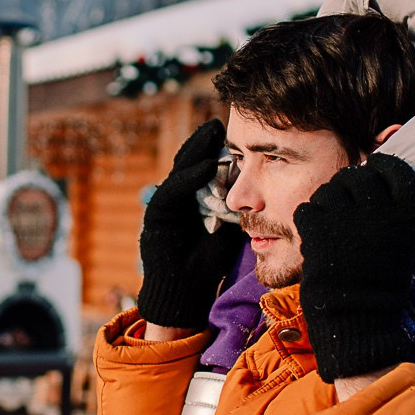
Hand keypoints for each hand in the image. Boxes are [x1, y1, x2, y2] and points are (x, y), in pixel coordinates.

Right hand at [136, 119, 247, 330]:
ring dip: (195, 151)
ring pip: (179, 171)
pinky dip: (187, 178)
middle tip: (219, 122)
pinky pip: (172, 192)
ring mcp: (164, 206)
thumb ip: (236, 206)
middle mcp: (176, 198)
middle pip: (189, 162)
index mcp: (192, 198)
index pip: (202, 167)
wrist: (185, 292)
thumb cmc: (208, 262)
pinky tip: (204, 165)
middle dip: (204, 142)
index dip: (215, 149)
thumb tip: (258, 188)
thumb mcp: (229, 227)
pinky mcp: (156, 217)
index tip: (232, 131)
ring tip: (212, 133)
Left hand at [293, 153, 414, 378]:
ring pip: (329, 189)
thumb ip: (386, 211)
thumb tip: (369, 174)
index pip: (395, 169)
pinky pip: (307, 208)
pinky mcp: (318, 228)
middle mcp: (378, 210)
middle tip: (344, 204)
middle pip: (358, 175)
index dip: (381, 168)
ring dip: (326, 202)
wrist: (358, 317)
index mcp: (404, 214)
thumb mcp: (396, 242)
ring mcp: (346, 217)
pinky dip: (308, 220)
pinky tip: (316, 236)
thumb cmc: (379, 283)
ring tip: (330, 224)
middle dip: (349, 185)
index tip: (374, 174)